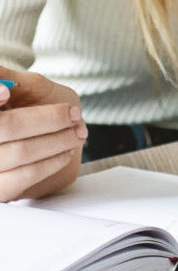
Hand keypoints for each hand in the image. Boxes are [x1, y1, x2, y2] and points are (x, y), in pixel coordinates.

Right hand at [0, 67, 86, 199]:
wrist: (58, 136)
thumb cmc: (41, 106)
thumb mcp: (31, 86)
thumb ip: (16, 81)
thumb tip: (3, 84)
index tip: (7, 92)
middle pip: (5, 127)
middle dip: (45, 120)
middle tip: (72, 114)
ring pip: (19, 153)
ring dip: (57, 141)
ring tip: (77, 132)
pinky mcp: (0, 189)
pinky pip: (24, 177)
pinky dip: (52, 162)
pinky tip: (66, 151)